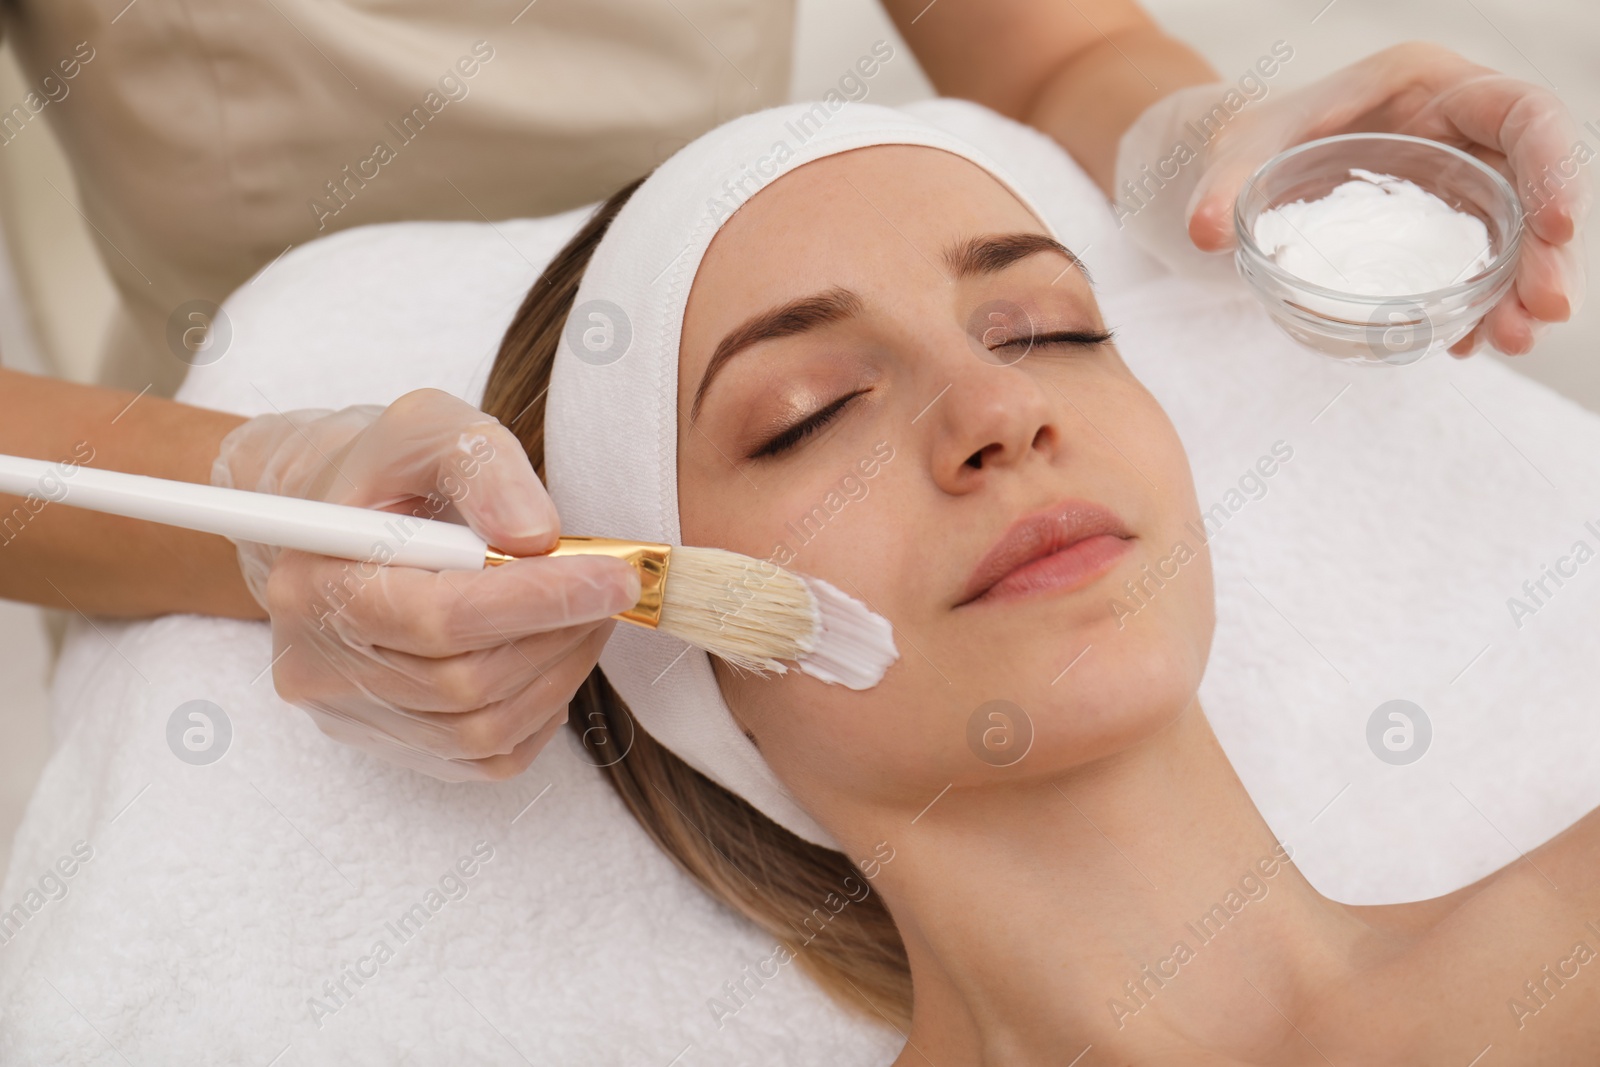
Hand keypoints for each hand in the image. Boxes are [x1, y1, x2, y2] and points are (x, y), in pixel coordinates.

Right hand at [211, 388, 640, 780]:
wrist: (342, 516)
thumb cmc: (389, 472)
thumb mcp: (430, 429)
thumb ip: (482, 468)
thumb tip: (536, 536)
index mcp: (314, 583)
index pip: (438, 618)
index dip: (539, 601)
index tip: (614, 576)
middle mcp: (317, 664)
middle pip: (464, 682)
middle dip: (559, 633)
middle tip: (611, 588)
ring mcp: (351, 713)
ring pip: (482, 727)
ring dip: (559, 671)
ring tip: (588, 613)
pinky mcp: (392, 742)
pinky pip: (487, 757)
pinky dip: (539, 710)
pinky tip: (551, 654)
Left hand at [1183, 42, 1588, 356]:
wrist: (1246, 164)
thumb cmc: (1257, 135)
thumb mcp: (1240, 147)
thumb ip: (1225, 183)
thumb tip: (1204, 232)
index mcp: (1432, 87)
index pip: (1522, 113)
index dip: (1553, 165)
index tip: (1558, 226)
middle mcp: (1459, 133)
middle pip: (1532, 185)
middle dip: (1543, 253)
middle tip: (1536, 318)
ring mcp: (1455, 185)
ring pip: (1512, 236)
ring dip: (1515, 292)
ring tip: (1507, 342)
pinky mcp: (1438, 233)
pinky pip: (1472, 269)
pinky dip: (1473, 307)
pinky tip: (1463, 344)